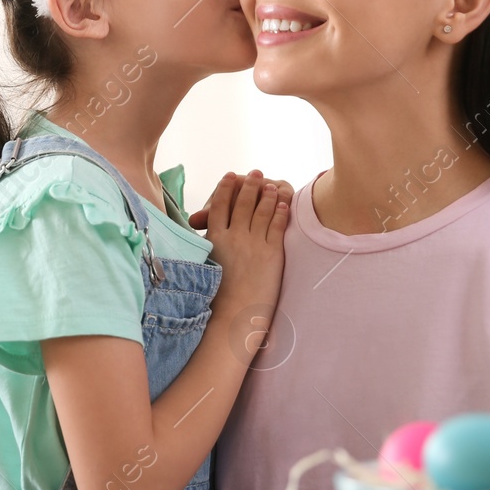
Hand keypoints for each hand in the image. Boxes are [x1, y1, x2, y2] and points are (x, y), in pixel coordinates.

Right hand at [198, 171, 290, 336]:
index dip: (226, 188)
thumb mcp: (205, 267)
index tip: (230, 176)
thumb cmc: (216, 299)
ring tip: (271, 185)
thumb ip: (209, 248)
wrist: (234, 317)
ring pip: (261, 211)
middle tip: (256, 172)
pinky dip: (280, 212)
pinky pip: (277, 226)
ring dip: (267, 195)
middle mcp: (233, 237)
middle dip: (249, 185)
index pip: (220, 205)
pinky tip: (283, 205)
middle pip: (242, 203)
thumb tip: (206, 238)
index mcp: (214, 239)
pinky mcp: (271, 253)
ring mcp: (253, 244)